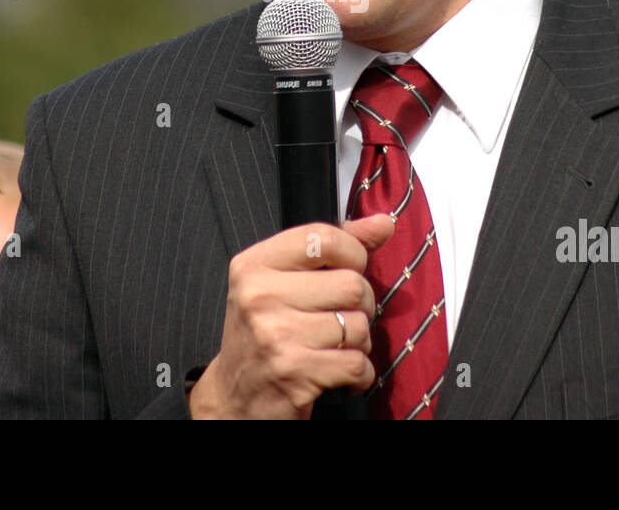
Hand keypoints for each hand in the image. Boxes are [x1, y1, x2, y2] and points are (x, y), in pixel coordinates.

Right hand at [187, 214, 394, 418]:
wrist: (234, 396)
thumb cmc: (265, 332)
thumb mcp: (284, 281)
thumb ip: (334, 248)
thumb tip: (384, 223)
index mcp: (255, 265)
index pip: (323, 237)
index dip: (353, 253)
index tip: (349, 268)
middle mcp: (260, 296)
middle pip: (352, 284)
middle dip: (362, 304)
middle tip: (342, 317)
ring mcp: (276, 335)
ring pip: (359, 326)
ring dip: (359, 342)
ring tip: (336, 346)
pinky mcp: (295, 373)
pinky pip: (358, 363)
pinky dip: (359, 373)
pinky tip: (338, 372)